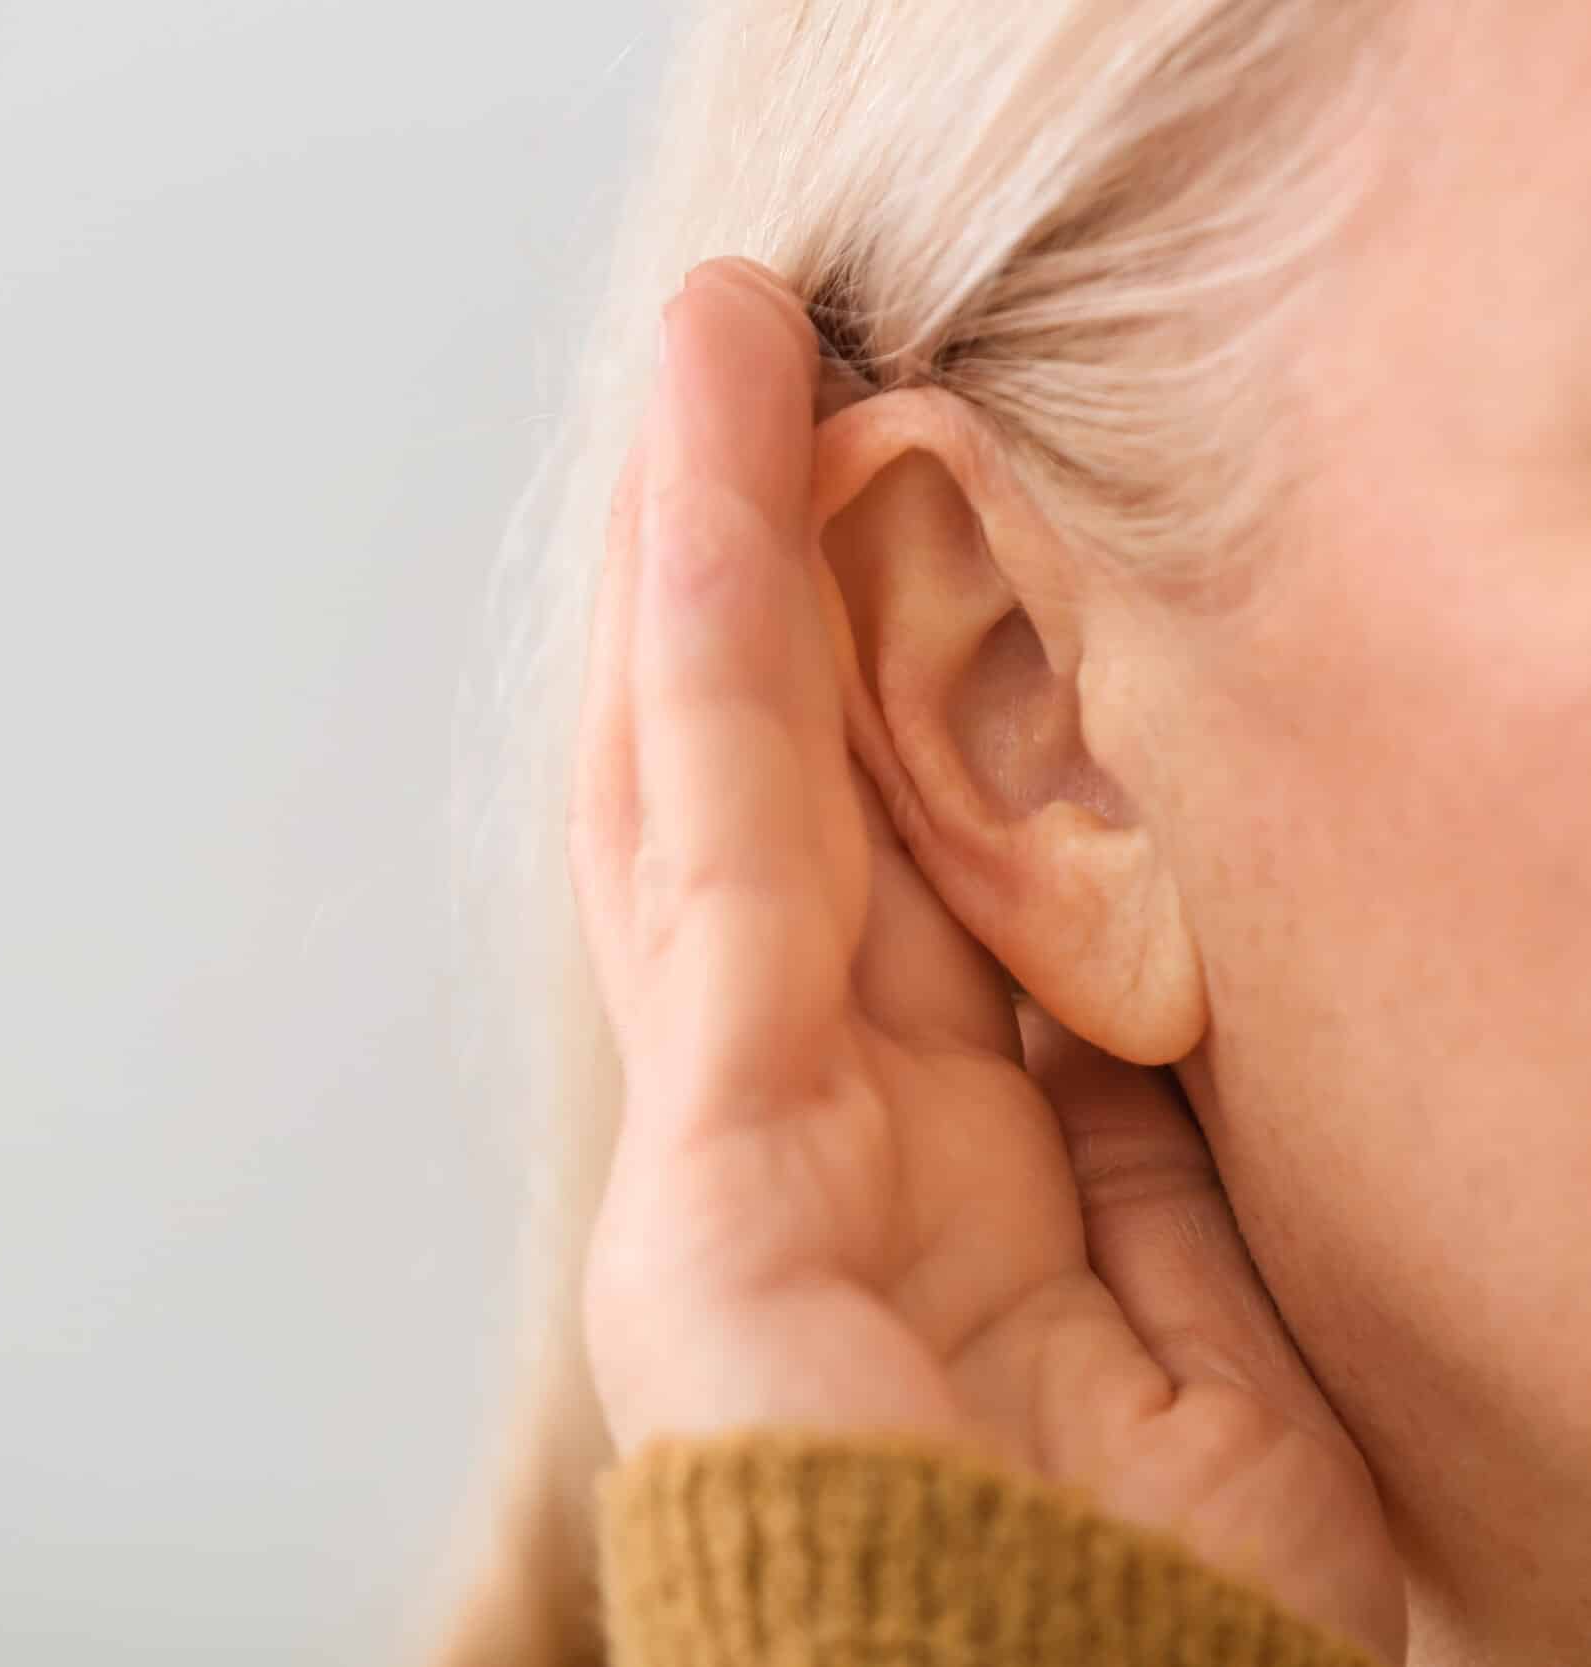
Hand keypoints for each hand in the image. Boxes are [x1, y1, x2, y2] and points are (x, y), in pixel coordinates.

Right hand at [570, 258, 1403, 1661]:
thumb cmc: (1136, 1616)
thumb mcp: (1199, 1324)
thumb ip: (1146, 1150)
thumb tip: (1157, 984)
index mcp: (943, 1184)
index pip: (897, 886)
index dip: (879, 687)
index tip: (892, 504)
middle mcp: (824, 1140)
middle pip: (790, 806)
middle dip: (770, 581)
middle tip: (765, 366)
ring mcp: (746, 1144)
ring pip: (722, 789)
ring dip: (715, 558)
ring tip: (720, 353)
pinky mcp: (718, 1167)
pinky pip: (718, 865)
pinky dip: (703, 660)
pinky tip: (704, 487)